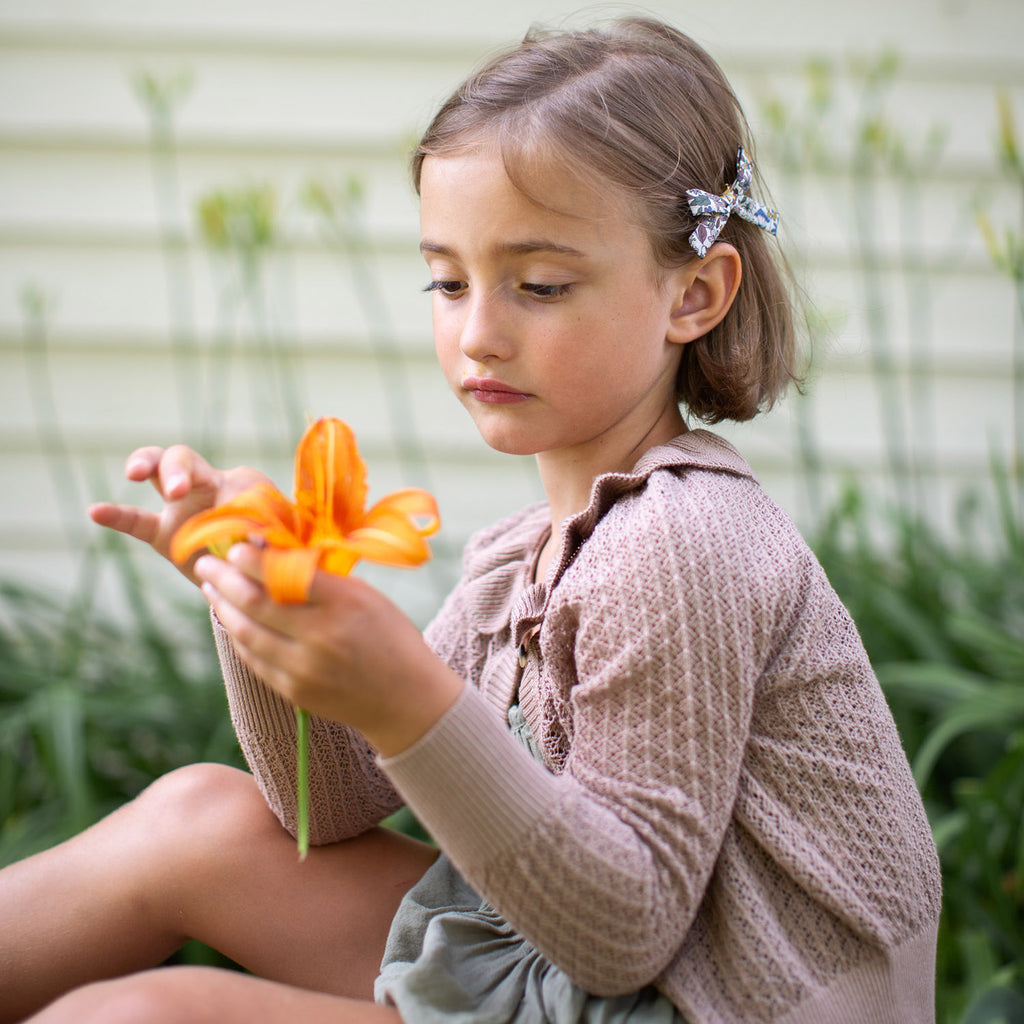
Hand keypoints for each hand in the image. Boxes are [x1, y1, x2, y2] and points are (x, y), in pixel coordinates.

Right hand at [88, 445, 269, 585]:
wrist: (260, 573)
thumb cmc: (273, 545)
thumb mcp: (277, 535)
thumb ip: (266, 532)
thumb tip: (257, 541)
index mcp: (238, 482)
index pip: (229, 473)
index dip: (231, 493)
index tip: (235, 515)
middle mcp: (205, 485)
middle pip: (182, 458)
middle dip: (177, 468)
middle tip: (177, 490)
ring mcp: (180, 508)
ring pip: (157, 471)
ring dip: (145, 465)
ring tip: (135, 472)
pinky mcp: (164, 534)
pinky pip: (137, 521)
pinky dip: (116, 515)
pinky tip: (95, 511)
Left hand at [196, 544, 463, 755]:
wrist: (407, 700)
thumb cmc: (391, 637)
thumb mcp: (366, 597)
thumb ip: (323, 579)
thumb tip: (274, 554)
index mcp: (343, 603)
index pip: (285, 575)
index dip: (252, 560)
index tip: (236, 547)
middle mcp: (320, 636)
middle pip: (256, 603)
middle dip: (224, 579)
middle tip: (206, 562)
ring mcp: (303, 668)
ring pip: (246, 633)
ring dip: (223, 607)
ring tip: (211, 589)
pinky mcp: (293, 691)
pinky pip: (254, 659)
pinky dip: (238, 636)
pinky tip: (231, 619)